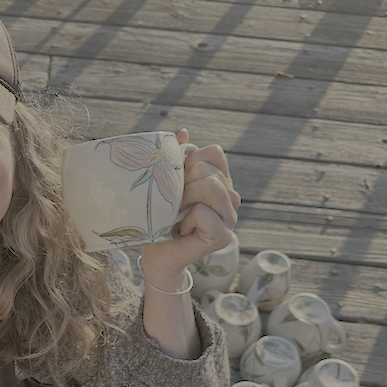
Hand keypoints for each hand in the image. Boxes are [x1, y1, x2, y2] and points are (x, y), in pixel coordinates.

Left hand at [137, 129, 239, 291]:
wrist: (156, 254)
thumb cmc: (159, 218)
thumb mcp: (165, 183)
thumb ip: (175, 157)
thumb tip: (182, 132)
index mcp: (220, 181)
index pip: (213, 152)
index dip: (188, 162)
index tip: (176, 183)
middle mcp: (231, 197)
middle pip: (208, 170)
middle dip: (182, 185)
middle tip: (173, 206)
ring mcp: (230, 217)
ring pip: (210, 187)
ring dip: (183, 201)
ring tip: (177, 216)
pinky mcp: (224, 236)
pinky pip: (202, 212)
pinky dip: (185, 220)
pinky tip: (183, 231)